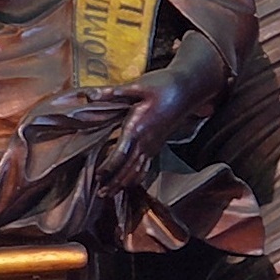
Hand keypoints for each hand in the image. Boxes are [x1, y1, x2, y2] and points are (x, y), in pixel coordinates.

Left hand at [88, 73, 187, 202]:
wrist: (188, 88)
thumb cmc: (162, 85)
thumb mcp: (138, 85)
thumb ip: (114, 93)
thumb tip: (92, 95)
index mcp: (138, 126)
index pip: (122, 152)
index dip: (110, 166)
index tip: (98, 175)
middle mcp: (147, 140)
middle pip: (130, 167)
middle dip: (115, 182)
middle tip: (101, 195)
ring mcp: (154, 144)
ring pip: (138, 170)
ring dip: (124, 183)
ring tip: (109, 195)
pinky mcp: (157, 144)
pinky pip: (146, 165)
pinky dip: (136, 177)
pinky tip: (128, 185)